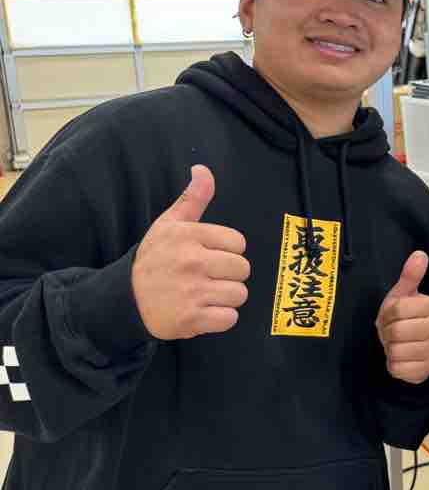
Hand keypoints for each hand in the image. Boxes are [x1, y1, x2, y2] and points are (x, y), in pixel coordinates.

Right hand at [132, 166, 249, 339]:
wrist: (124, 299)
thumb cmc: (154, 259)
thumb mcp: (169, 224)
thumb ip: (192, 197)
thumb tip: (203, 169)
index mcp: (188, 236)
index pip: (238, 243)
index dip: (228, 251)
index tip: (209, 255)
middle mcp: (191, 262)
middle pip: (243, 269)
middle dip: (229, 275)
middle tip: (208, 277)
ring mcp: (191, 292)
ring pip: (239, 294)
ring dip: (226, 298)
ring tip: (204, 294)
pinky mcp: (191, 319)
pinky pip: (229, 319)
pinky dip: (220, 319)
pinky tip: (203, 312)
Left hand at [377, 251, 428, 382]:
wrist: (409, 346)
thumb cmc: (404, 318)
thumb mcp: (402, 295)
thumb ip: (410, 275)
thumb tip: (419, 254)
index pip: (397, 309)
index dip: (387, 313)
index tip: (392, 316)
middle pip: (396, 331)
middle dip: (387, 332)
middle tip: (392, 332)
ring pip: (396, 350)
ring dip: (389, 349)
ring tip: (397, 344)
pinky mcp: (426, 370)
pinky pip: (397, 368)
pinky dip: (393, 365)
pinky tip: (401, 358)